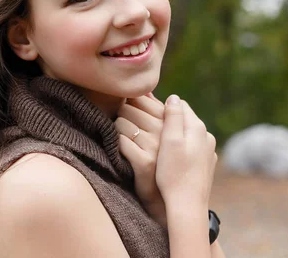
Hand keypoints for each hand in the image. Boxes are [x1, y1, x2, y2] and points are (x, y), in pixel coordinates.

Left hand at [115, 93, 165, 225]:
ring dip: (118, 131)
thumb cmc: (161, 160)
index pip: (143, 99)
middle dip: (123, 117)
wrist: (165, 196)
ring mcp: (156, 146)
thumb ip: (156, 112)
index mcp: (170, 121)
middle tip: (128, 131)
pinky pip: (120, 141)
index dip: (131, 104)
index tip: (131, 116)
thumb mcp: (163, 134)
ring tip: (126, 142)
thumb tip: (147, 92)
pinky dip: (117, 144)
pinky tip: (121, 151)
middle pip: (128, 108)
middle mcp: (166, 131)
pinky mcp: (145, 162)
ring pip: (121, 122)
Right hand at [156, 95, 217, 207]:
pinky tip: (169, 152)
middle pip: (185, 118)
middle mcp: (206, 137)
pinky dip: (179, 144)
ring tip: (158, 134)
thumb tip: (173, 96)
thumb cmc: (174, 173)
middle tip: (148, 118)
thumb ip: (173, 117)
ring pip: (188, 132)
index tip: (145, 108)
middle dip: (169, 115)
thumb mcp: (170, 141)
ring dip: (174, 130)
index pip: (180, 105)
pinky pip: (190, 146)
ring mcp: (207, 151)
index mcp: (197, 128)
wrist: (187, 205)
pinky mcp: (205, 164)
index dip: (163, 104)